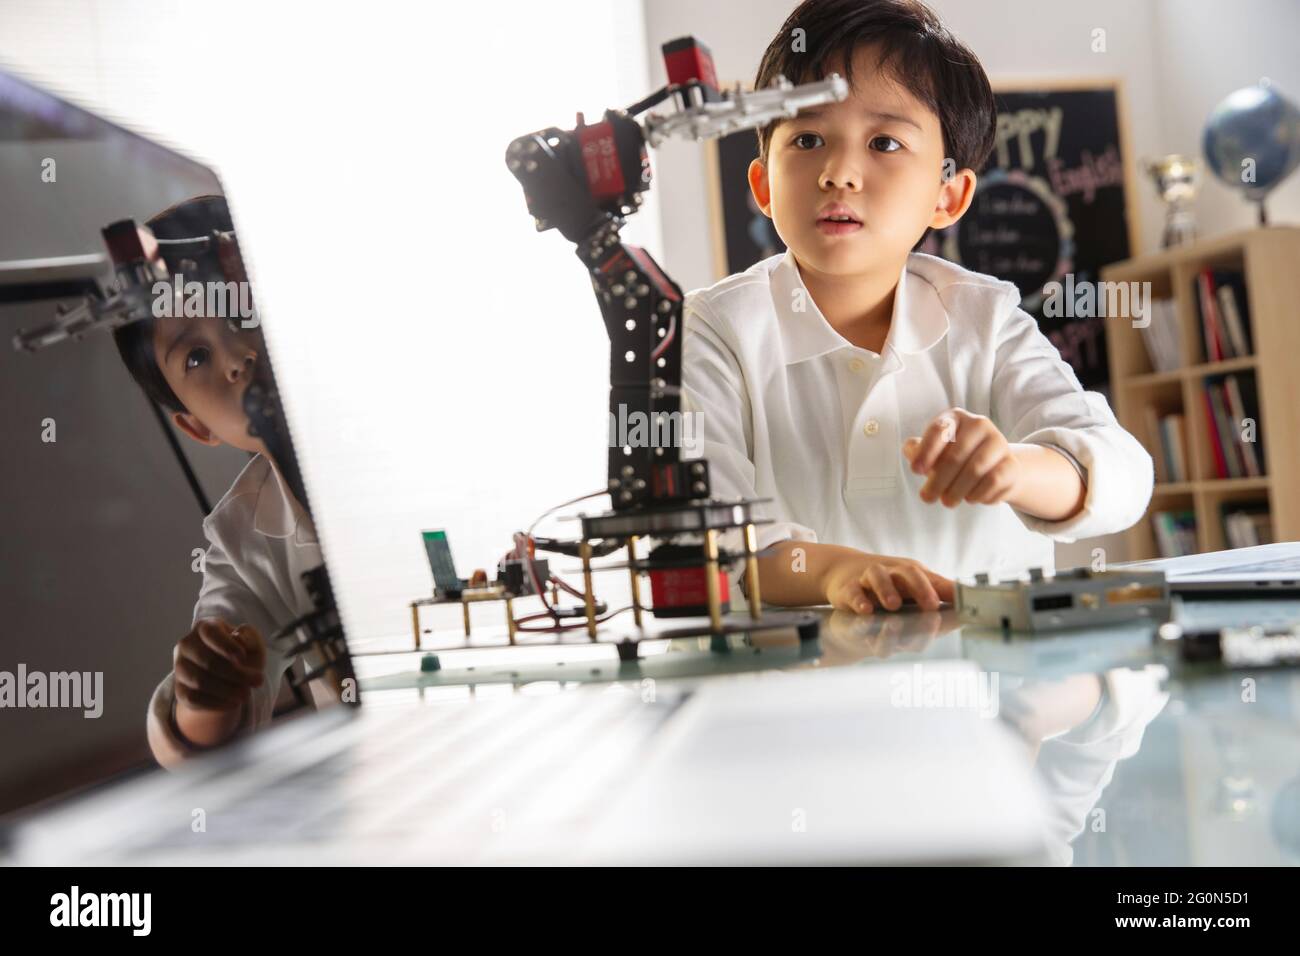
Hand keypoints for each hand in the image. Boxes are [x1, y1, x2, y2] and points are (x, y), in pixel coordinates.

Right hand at [173, 618, 265, 746]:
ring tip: (246, 694)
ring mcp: (180, 668)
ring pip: (200, 682)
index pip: (210, 633)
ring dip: (227, 690)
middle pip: (208, 661)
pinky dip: (216, 703)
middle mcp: (187, 645)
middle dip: (237, 674)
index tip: (243, 657)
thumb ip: (250, 637)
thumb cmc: (242, 657)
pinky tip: (233, 703)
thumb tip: (238, 638)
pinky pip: (194, 699)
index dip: (227, 646)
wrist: (228, 681)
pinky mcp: (179, 690)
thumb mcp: (253, 645)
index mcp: (205, 627)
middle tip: (258, 681)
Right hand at [820, 552, 954, 614]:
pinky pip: (853, 592)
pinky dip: (859, 600)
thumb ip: (936, 600)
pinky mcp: (848, 589)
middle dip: (921, 588)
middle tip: (932, 606)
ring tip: (894, 605)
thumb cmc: (887, 585)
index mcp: (913, 574)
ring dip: (886, 590)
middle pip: (908, 573)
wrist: (844, 573)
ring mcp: (868, 579)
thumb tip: (966, 613)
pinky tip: (866, 610)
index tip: (963, 604)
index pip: (934, 580)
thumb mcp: (912, 588)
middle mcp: (893, 573)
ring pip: (877, 577)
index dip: (948, 591)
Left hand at [903, 407, 1020, 507]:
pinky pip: (994, 482)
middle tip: (927, 498)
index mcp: (956, 417)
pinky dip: (978, 494)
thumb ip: (917, 451)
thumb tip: (911, 450)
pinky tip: (970, 498)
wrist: (992, 468)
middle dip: (938, 481)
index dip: (925, 452)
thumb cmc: (954, 458)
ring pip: (975, 470)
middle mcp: (980, 424)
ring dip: (957, 491)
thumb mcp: (933, 452)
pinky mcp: (1012, 463)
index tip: (916, 471)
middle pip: (956, 456)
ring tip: (947, 501)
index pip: (939, 430)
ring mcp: (999, 443)